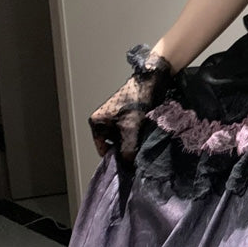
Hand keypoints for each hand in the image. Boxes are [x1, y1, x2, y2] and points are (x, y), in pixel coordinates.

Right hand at [87, 44, 174, 163]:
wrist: (151, 82)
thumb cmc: (137, 102)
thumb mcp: (130, 129)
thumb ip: (127, 148)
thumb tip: (129, 164)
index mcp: (96, 122)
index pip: (102, 149)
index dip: (115, 157)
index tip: (127, 164)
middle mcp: (103, 120)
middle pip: (113, 144)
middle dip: (124, 149)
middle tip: (137, 155)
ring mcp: (114, 118)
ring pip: (123, 138)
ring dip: (132, 142)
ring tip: (142, 144)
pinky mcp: (126, 116)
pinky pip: (129, 132)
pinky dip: (136, 136)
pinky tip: (145, 137)